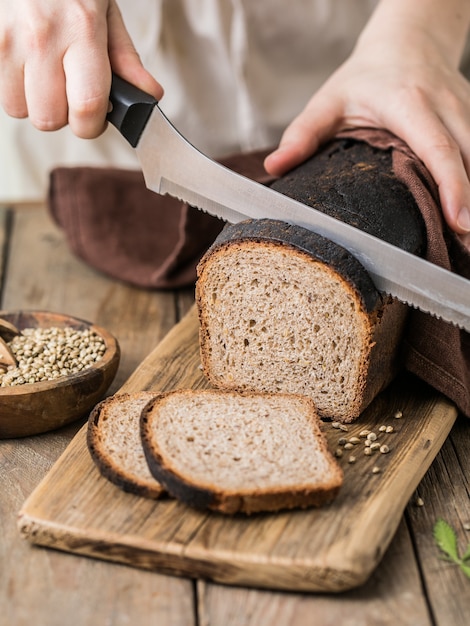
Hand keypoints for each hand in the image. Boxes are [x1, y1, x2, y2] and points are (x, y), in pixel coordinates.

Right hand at [0, 0, 162, 137]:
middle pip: (49, 118)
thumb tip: (149, 95)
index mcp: (82, 31)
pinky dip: (13, 87)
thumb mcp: (104, 12)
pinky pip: (0, 91)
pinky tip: (26, 66)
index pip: (87, 107)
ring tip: (44, 75)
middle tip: (68, 93)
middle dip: (62, 116)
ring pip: (19, 109)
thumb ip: (125, 58)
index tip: (94, 119)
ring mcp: (8, 39)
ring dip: (34, 103)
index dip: (91, 125)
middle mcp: (42, 37)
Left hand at [265, 1, 469, 249]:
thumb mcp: (330, 100)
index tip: (457, 221)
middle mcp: (445, 108)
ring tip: (469, 239)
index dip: (451, 186)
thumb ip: (303, 134)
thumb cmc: (366, 75)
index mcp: (409, 106)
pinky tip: (469, 212)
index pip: (437, 149)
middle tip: (466, 245)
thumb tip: (274, 168)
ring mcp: (467, 111)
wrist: (410, 38)